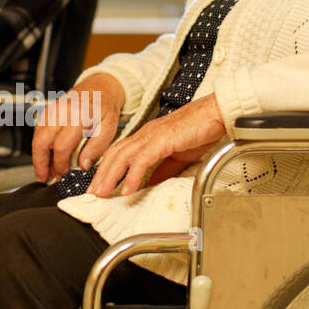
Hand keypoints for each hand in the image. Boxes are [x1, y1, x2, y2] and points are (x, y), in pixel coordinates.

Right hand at [32, 73, 124, 182]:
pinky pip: (39, 131)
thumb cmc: (105, 107)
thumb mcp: (108, 128)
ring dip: (39, 157)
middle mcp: (62, 111)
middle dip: (40, 163)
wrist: (101, 87)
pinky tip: (47, 158)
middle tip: (43, 179)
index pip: (61, 146)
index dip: (60, 165)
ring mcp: (53, 110)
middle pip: (42, 142)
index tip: (62, 176)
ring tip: (45, 172)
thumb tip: (82, 167)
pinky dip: (40, 146)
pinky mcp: (49, 111)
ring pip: (37, 137)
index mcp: (78, 116)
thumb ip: (96, 148)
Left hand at [87, 91, 225, 196]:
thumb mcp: (177, 156)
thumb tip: (151, 185)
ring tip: (102, 193)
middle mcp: (145, 135)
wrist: (216, 114)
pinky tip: (128, 189)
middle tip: (92, 194)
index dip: (106, 169)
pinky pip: (142, 160)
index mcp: (147, 137)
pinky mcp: (162, 140)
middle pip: (114, 155)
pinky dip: (132, 176)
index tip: (99, 186)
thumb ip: (162, 170)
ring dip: (110, 176)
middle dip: (101, 175)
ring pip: (122, 157)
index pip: (119, 154)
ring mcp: (152, 136)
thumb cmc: (200, 130)